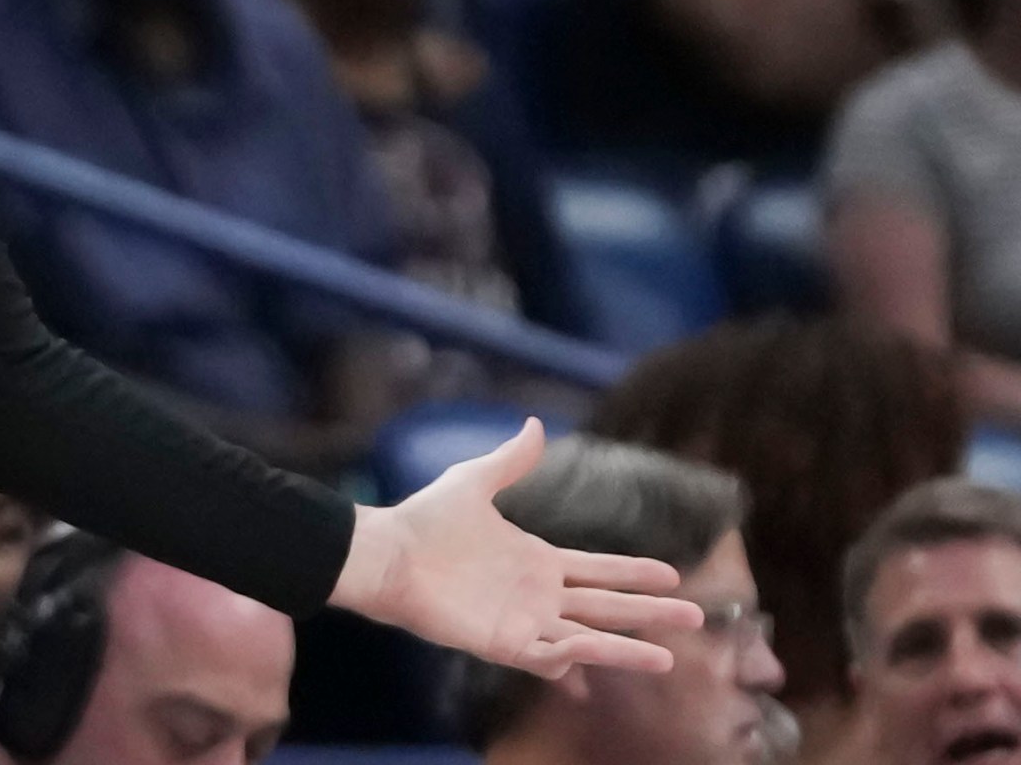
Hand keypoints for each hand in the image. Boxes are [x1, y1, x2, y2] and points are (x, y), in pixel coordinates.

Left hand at [330, 419, 703, 678]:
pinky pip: (549, 658)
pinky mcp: (504, 645)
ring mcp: (523, 623)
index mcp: (536, 560)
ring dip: (625, 650)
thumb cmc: (424, 519)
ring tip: (668, 658)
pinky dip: (575, 660)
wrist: (387, 552)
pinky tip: (601, 657)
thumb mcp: (474, 482)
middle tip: (696, 619)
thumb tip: (536, 423)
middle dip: (649, 613)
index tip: (673, 575)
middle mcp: (537, 595)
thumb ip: (511, 460)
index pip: (597, 570)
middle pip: (605, 607)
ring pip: (587, 640)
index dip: (633, 573)